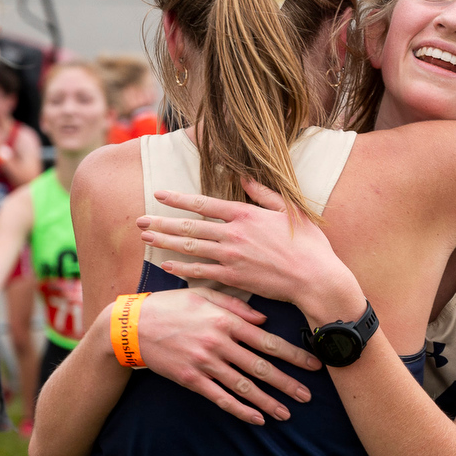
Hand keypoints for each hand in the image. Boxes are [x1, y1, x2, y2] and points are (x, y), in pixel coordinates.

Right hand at [98, 291, 318, 424]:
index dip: (294, 354)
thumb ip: (236, 305)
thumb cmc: (171, 306)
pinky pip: (220, 397)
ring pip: (243, 386)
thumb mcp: (204, 295)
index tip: (314, 364)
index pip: (267, 341)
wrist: (132, 326)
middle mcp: (219, 342)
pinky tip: (257, 419)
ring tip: (287, 413)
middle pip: (261, 367)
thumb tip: (264, 319)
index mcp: (226, 319)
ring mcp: (205, 362)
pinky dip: (240, 410)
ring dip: (267, 402)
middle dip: (287, 383)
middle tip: (308, 396)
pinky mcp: (190, 378)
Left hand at [141, 181, 361, 323]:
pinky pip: (201, 272)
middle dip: (162, 222)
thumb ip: (263, 193)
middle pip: (189, 226)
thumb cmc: (308, 244)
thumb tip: (243, 176)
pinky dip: (182, 268)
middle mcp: (233, 234)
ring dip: (165, 242)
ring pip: (190, 247)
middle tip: (139, 220)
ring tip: (146, 237)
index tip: (159, 195)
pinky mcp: (234, 278)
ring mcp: (231, 257)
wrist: (315, 279)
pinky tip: (167, 264)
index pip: (204, 204)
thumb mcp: (289, 209)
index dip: (179, 199)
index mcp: (246, 214)